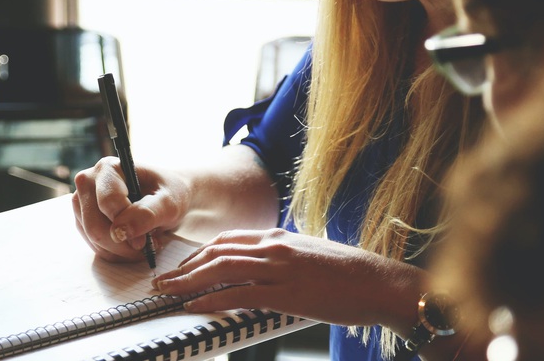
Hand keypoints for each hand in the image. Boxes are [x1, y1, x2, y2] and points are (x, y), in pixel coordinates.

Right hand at [71, 156, 189, 262]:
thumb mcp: (169, 202)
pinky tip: (132, 245)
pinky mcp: (83, 220)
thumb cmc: (169, 193)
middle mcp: (88, 182)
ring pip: (93, 239)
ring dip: (121, 250)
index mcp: (108, 168)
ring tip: (143, 243)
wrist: (166, 197)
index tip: (146, 240)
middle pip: (95, 225)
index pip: (108, 203)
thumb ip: (147, 214)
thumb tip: (120, 232)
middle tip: (147, 246)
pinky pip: (95, 246)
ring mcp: (82, 202)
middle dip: (123, 244)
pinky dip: (116, 253)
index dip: (127, 225)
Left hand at [152, 228, 423, 328]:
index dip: (199, 254)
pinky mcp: (287, 292)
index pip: (227, 240)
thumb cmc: (350, 274)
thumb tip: (261, 270)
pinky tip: (194, 306)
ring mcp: (279, 268)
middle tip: (162, 280)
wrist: (381, 283)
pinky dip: (212, 299)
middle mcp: (274, 246)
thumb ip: (282, 258)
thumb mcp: (309, 255)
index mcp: (279, 237)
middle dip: (184, 267)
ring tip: (168, 292)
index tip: (182, 266)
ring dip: (188, 281)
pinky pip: (239, 294)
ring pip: (221, 269)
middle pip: (216, 252)